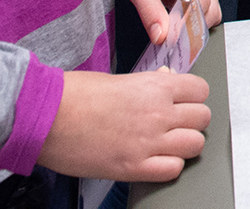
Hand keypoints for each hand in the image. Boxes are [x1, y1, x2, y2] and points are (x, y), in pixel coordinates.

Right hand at [39, 68, 210, 181]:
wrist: (46, 117)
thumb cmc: (74, 95)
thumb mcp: (118, 79)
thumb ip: (149, 85)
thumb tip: (168, 85)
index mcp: (155, 86)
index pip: (200, 90)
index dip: (192, 97)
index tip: (183, 102)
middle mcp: (158, 113)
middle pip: (202, 117)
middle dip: (191, 120)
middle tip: (175, 123)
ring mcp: (148, 142)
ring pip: (195, 145)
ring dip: (184, 144)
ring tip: (167, 143)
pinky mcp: (133, 167)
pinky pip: (173, 170)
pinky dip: (168, 167)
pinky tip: (154, 160)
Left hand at [111, 0, 221, 43]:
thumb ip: (150, 10)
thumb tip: (161, 36)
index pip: (203, 0)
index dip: (191, 20)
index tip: (174, 37)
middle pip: (209, 7)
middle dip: (193, 25)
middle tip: (171, 37)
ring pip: (204, 11)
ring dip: (189, 24)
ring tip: (168, 31)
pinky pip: (192, 11)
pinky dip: (183, 22)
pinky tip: (167, 25)